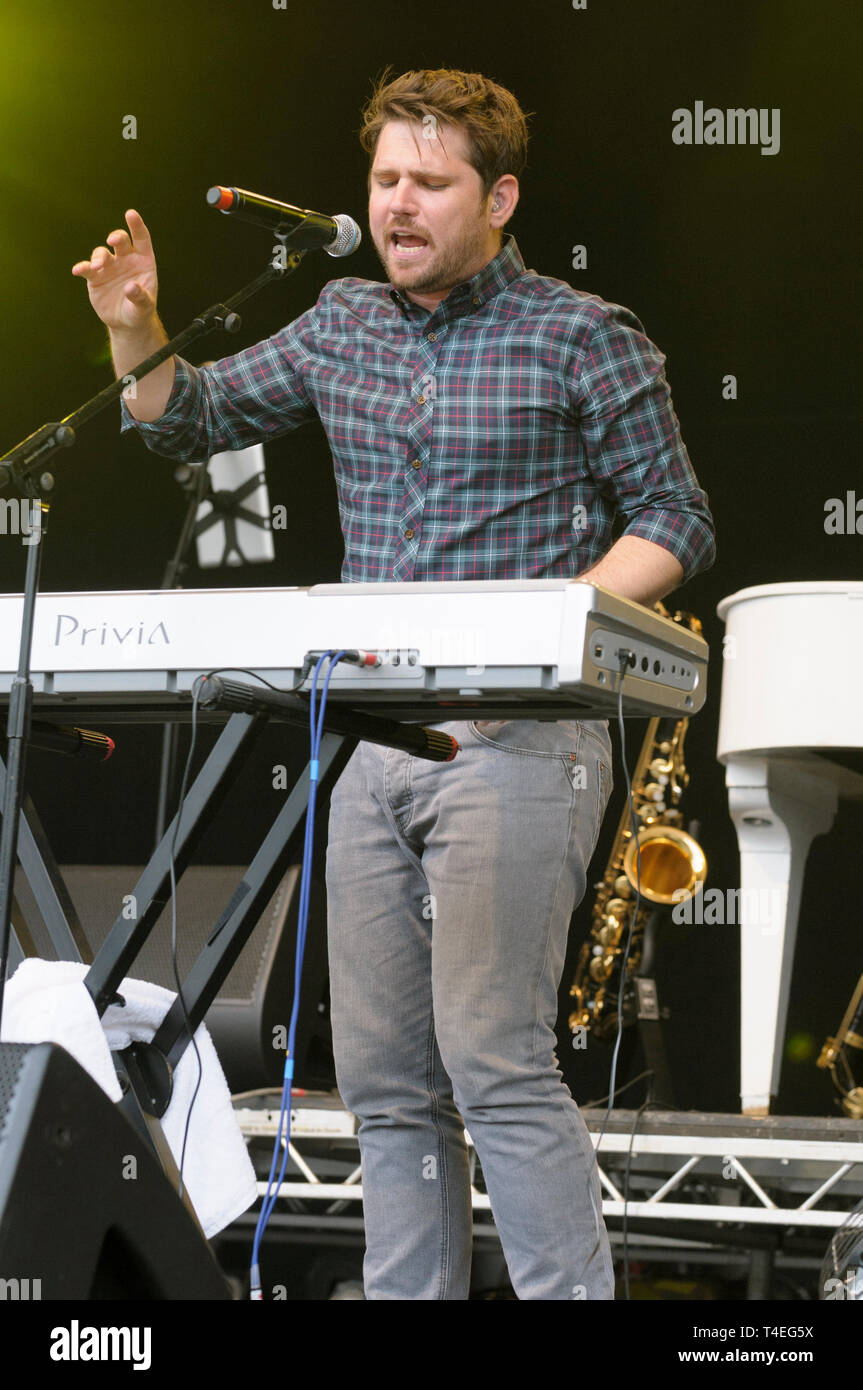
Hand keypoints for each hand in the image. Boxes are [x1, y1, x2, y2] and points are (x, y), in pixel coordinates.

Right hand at [72, 209, 157, 332]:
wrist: (125, 322)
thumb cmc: (139, 311)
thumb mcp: (144, 307)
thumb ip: (140, 297)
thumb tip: (131, 287)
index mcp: (143, 260)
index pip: (141, 238)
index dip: (136, 226)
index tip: (130, 214)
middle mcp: (125, 259)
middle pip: (120, 240)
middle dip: (116, 238)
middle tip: (113, 241)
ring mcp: (109, 266)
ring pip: (101, 253)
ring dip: (98, 257)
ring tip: (97, 267)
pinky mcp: (95, 277)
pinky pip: (87, 269)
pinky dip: (83, 268)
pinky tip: (78, 270)